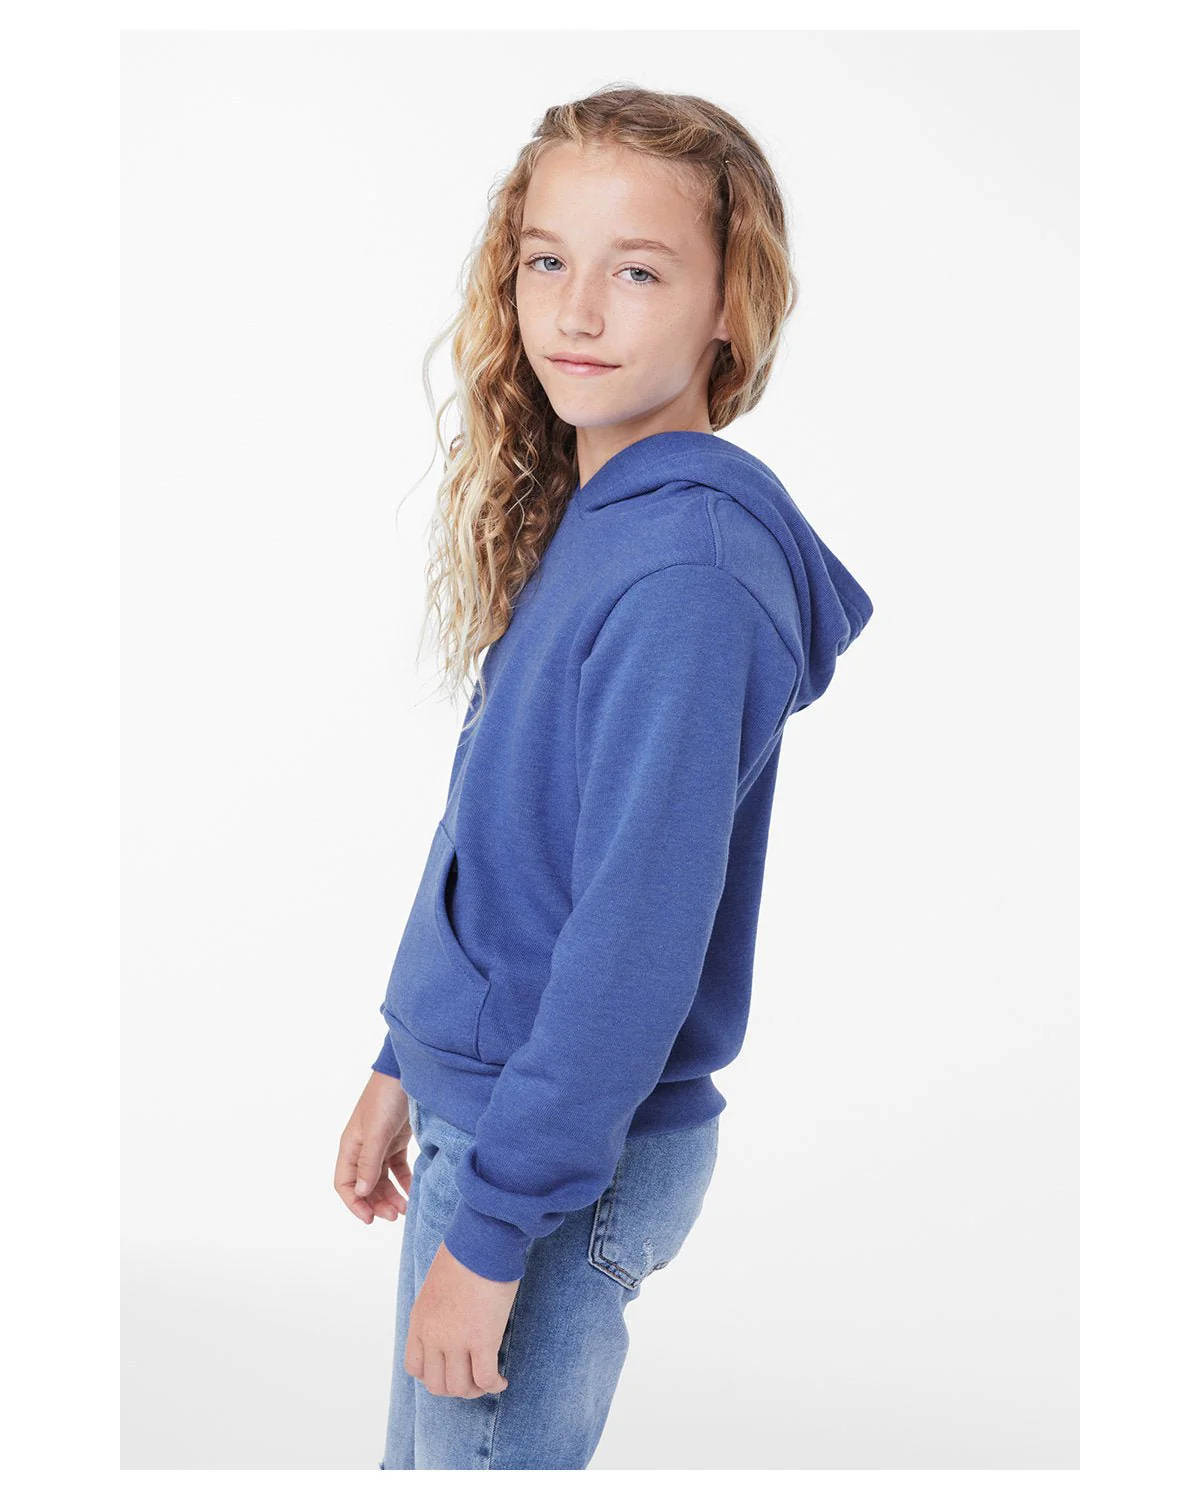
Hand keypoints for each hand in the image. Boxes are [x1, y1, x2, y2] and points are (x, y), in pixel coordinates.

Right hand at [335, 1071, 412, 1223]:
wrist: (408, 1072)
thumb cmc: (386, 1097)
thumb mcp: (377, 1131)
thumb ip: (369, 1163)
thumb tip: (361, 1193)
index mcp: (351, 1146)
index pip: (345, 1183)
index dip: (354, 1204)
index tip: (370, 1219)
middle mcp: (363, 1148)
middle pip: (365, 1185)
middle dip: (377, 1203)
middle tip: (395, 1216)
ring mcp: (381, 1145)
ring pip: (382, 1180)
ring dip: (391, 1196)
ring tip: (405, 1209)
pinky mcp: (398, 1141)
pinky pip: (398, 1169)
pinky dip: (404, 1182)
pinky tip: (413, 1192)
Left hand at [405, 1241, 517, 1397]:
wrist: (482, 1240)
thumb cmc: (465, 1253)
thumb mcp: (437, 1286)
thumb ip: (438, 1310)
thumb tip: (452, 1320)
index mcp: (419, 1321)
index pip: (415, 1368)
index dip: (434, 1376)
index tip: (451, 1370)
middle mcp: (433, 1335)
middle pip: (437, 1385)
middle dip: (456, 1388)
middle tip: (472, 1379)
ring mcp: (456, 1340)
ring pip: (460, 1387)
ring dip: (475, 1390)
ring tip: (488, 1381)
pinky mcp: (482, 1339)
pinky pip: (485, 1378)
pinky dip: (494, 1385)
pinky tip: (501, 1380)